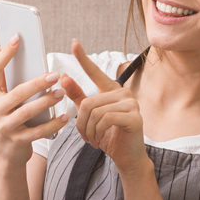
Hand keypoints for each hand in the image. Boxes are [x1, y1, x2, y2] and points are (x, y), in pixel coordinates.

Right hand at [0, 36, 69, 168]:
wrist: (4, 153)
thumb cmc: (6, 118)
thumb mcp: (0, 100)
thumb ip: (3, 78)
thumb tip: (0, 48)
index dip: (5, 54)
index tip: (17, 39)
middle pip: (17, 92)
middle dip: (38, 83)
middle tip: (55, 74)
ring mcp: (4, 127)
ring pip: (28, 111)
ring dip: (47, 101)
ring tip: (61, 92)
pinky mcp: (18, 141)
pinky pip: (39, 131)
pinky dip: (53, 124)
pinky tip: (64, 116)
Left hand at [59, 40, 149, 176]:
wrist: (126, 157)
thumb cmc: (109, 136)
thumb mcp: (90, 117)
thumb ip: (78, 97)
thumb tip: (64, 77)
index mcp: (112, 90)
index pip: (96, 71)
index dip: (84, 58)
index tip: (74, 43)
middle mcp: (124, 93)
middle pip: (89, 102)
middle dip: (81, 122)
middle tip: (84, 135)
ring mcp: (131, 104)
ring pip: (95, 112)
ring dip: (88, 130)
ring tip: (91, 139)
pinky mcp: (135, 118)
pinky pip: (105, 119)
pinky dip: (97, 132)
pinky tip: (99, 140)